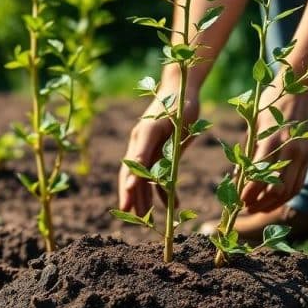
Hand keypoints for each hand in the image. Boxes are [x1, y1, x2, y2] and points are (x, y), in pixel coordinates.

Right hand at [117, 92, 199, 215]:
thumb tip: (147, 173)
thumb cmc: (179, 103)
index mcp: (144, 134)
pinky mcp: (158, 150)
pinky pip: (157, 173)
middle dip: (130, 194)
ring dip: (145, 197)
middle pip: (132, 172)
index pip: (134, 162)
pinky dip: (162, 189)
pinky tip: (170, 205)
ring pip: (144, 176)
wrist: (181, 89)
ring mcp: (148, 147)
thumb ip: (162, 147)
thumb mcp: (175, 124)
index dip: (131, 182)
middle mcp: (141, 142)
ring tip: (146, 218)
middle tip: (126, 213)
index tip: (128, 199)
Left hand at [240, 85, 307, 211]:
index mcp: (272, 140)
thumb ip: (248, 150)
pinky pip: (299, 183)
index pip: (259, 177)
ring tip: (257, 208)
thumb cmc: (271, 104)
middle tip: (244, 208)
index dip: (248, 194)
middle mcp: (290, 149)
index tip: (236, 201)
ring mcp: (303, 154)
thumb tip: (237, 176)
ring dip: (273, 204)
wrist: (302, 90)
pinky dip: (286, 195)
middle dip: (259, 203)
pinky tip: (273, 199)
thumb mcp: (254, 124)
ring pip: (290, 191)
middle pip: (276, 190)